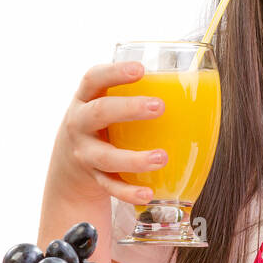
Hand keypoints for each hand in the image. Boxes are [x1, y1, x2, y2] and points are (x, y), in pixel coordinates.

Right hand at [44, 60, 167, 206]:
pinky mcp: (94, 178)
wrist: (69, 163)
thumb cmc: (102, 124)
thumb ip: (134, 93)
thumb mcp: (106, 103)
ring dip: (134, 159)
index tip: (140, 69)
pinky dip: (129, 191)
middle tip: (159, 106)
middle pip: (99, 113)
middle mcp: (80, 124)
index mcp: (86, 99)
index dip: (115, 72)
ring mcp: (85, 153)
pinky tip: (148, 193)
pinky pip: (111, 187)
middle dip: (129, 109)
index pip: (94, 79)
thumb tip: (193, 85)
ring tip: (161, 157)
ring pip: (106, 157)